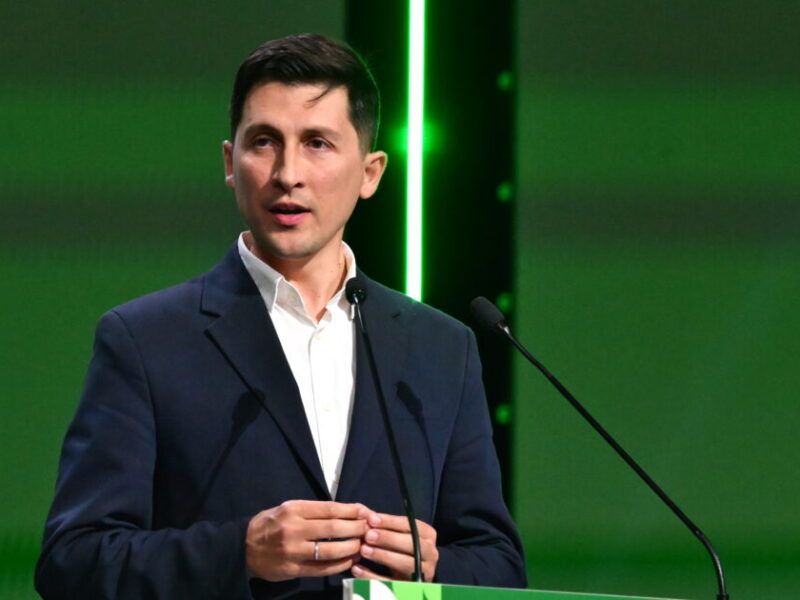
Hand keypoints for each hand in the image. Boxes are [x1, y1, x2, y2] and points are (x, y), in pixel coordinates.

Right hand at [246, 500, 369, 580]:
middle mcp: (293, 529)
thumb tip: (345, 511)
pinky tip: (350, 561)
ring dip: (351, 548)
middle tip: (370, 528)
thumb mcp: (287, 508)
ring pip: (330, 551)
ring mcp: (293, 551)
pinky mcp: (293, 569)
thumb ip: (313, 511)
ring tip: (363, 545)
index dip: (351, 511)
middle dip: (356, 528)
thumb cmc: (270, 524)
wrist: (243, 547)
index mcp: (293, 510)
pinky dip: (339, 565)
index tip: (365, 511)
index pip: (329, 509)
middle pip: (333, 529)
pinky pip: (322, 569)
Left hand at [352, 513, 438, 581]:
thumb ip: (382, 524)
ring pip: (406, 564)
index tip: (372, 519)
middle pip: (412, 544)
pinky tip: (358, 568)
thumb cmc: (401, 547)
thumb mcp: (396, 533)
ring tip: (363, 550)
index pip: (411, 525)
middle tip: (368, 535)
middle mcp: (430, 553)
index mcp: (427, 535)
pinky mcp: (411, 588)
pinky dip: (373, 576)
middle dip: (389, 538)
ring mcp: (424, 572)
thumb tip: (363, 513)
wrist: (411, 573)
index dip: (391, 522)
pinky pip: (392, 583)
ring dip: (383, 556)